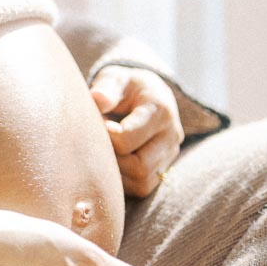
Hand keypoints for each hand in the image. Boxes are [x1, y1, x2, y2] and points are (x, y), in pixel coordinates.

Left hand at [89, 66, 184, 197]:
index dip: (105, 136)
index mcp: (160, 110)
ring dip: (116, 172)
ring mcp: (170, 155)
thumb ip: (106, 87)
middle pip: (138, 166)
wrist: (148, 92)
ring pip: (142, 181)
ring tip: (103, 150)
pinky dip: (123, 181)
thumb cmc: (126, 85)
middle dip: (111, 158)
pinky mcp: (164, 168)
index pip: (127, 138)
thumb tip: (97, 99)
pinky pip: (143, 187)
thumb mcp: (116, 77)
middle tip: (96, 142)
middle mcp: (171, 136)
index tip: (95, 123)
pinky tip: (111, 162)